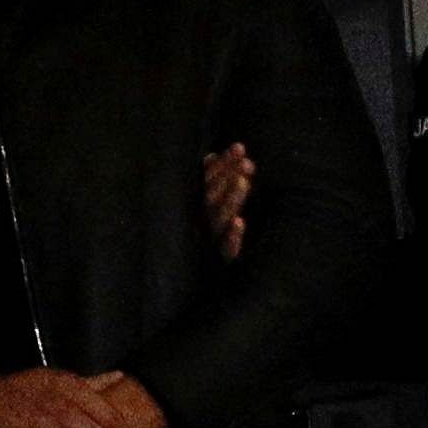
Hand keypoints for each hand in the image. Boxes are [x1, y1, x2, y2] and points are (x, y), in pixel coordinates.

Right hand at [200, 143, 255, 260]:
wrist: (179, 280)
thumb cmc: (200, 236)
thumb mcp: (204, 207)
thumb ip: (208, 182)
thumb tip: (211, 156)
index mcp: (195, 206)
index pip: (209, 180)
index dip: (224, 163)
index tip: (240, 147)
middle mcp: (199, 221)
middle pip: (214, 195)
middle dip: (229, 176)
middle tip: (247, 162)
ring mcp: (207, 240)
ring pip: (219, 217)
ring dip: (231, 199)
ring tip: (244, 182)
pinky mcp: (219, 260)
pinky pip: (226, 250)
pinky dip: (232, 237)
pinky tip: (240, 223)